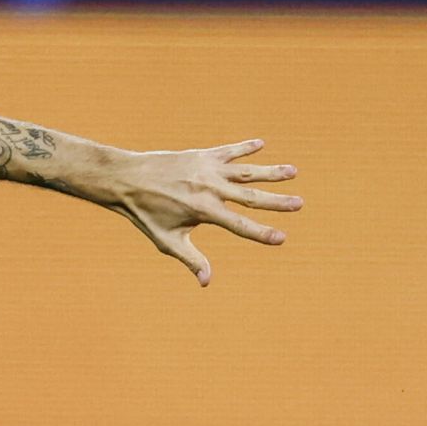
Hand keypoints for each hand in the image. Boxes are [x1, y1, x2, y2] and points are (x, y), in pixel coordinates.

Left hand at [80, 139, 301, 285]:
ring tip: (293, 172)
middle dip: (277, 201)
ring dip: (270, 171)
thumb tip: (207, 281)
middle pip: (251, 196)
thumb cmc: (146, 213)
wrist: (127, 179)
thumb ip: (191, 258)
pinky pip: (228, 151)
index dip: (261, 232)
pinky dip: (244, 147)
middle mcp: (210, 188)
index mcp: (203, 211)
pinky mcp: (201, 155)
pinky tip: (260, 144)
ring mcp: (207, 169)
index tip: (282, 238)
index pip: (239, 225)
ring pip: (245, 170)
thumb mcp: (167, 240)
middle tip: (299, 203)